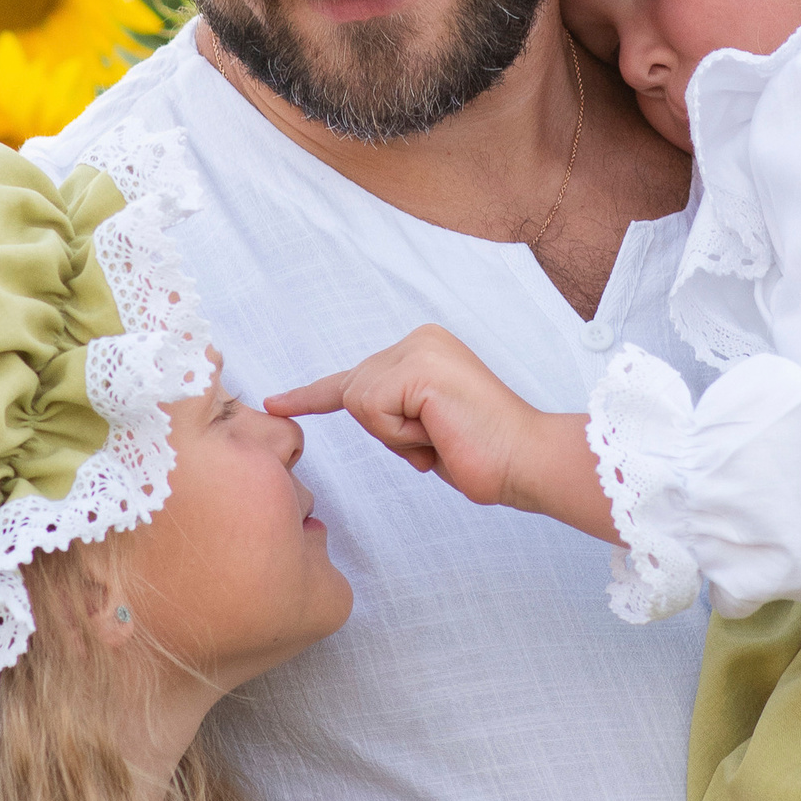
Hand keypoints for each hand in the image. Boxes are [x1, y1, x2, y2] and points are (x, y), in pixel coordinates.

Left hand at [268, 331, 612, 538]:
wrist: (526, 460)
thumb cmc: (483, 455)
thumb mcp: (424, 427)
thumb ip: (393, 409)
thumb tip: (353, 402)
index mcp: (423, 349)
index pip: (355, 375)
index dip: (310, 395)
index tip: (274, 403)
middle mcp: (419, 340)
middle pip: (352, 393)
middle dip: (387, 433)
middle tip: (438, 440)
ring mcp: (418, 349)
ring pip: (357, 402)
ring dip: (394, 436)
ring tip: (440, 436)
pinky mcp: (417, 367)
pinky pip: (372, 410)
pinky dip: (400, 435)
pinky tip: (438, 431)